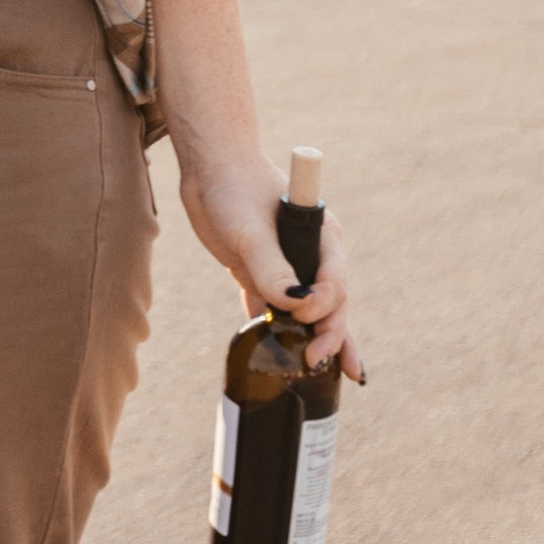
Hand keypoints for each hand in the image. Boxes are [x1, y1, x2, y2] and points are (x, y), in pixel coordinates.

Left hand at [174, 149, 364, 383]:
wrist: (207, 168)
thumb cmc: (236, 188)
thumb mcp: (251, 230)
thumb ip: (272, 267)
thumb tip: (296, 307)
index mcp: (322, 240)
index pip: (335, 287)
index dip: (325, 311)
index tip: (302, 318)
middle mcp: (309, 256)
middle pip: (328, 306)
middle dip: (329, 337)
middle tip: (317, 365)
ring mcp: (284, 265)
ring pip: (304, 312)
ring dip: (311, 341)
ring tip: (319, 375)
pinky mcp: (258, 272)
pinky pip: (272, 308)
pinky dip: (275, 332)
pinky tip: (275, 357)